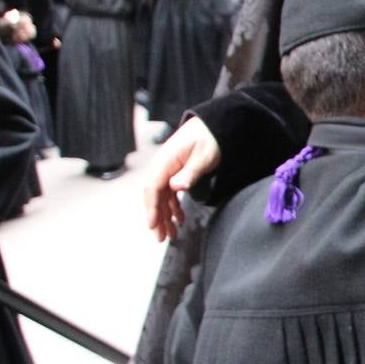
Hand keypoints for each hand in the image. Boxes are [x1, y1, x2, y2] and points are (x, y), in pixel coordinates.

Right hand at [143, 117, 220, 241]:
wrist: (213, 126)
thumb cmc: (209, 138)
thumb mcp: (203, 156)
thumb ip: (190, 172)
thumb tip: (175, 187)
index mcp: (165, 161)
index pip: (153, 188)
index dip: (152, 208)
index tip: (153, 225)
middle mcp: (162, 166)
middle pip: (154, 196)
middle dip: (157, 217)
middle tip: (162, 238)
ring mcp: (167, 170)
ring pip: (161, 197)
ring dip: (165, 216)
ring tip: (172, 235)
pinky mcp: (174, 173)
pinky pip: (169, 193)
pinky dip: (173, 207)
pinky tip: (179, 219)